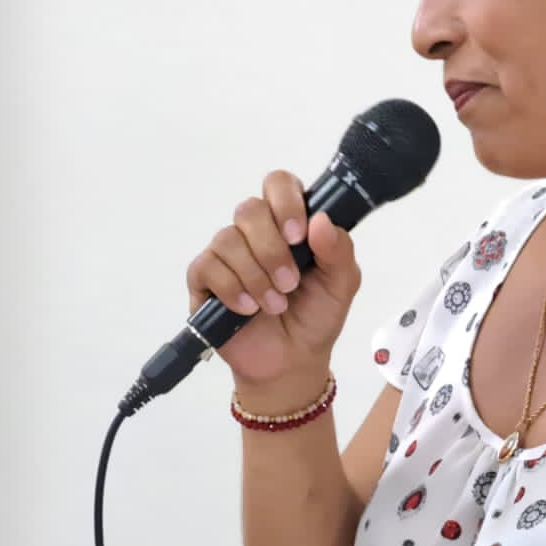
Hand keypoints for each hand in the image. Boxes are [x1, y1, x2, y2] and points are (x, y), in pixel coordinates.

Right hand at [185, 170, 362, 395]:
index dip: (286, 201)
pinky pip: (207, 267)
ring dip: (255, 275)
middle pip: (248, 209)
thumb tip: (321, 221)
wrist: (292, 361)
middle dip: (272, 249)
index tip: (298, 235)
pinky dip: (233, 289)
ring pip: (227, 239)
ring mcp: (227, 253)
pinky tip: (249, 309)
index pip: (279, 184)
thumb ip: (339, 251)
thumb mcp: (342, 284)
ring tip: (275, 304)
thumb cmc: (316, 316)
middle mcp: (255, 231)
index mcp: (289, 223)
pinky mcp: (203, 279)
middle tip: (290, 283)